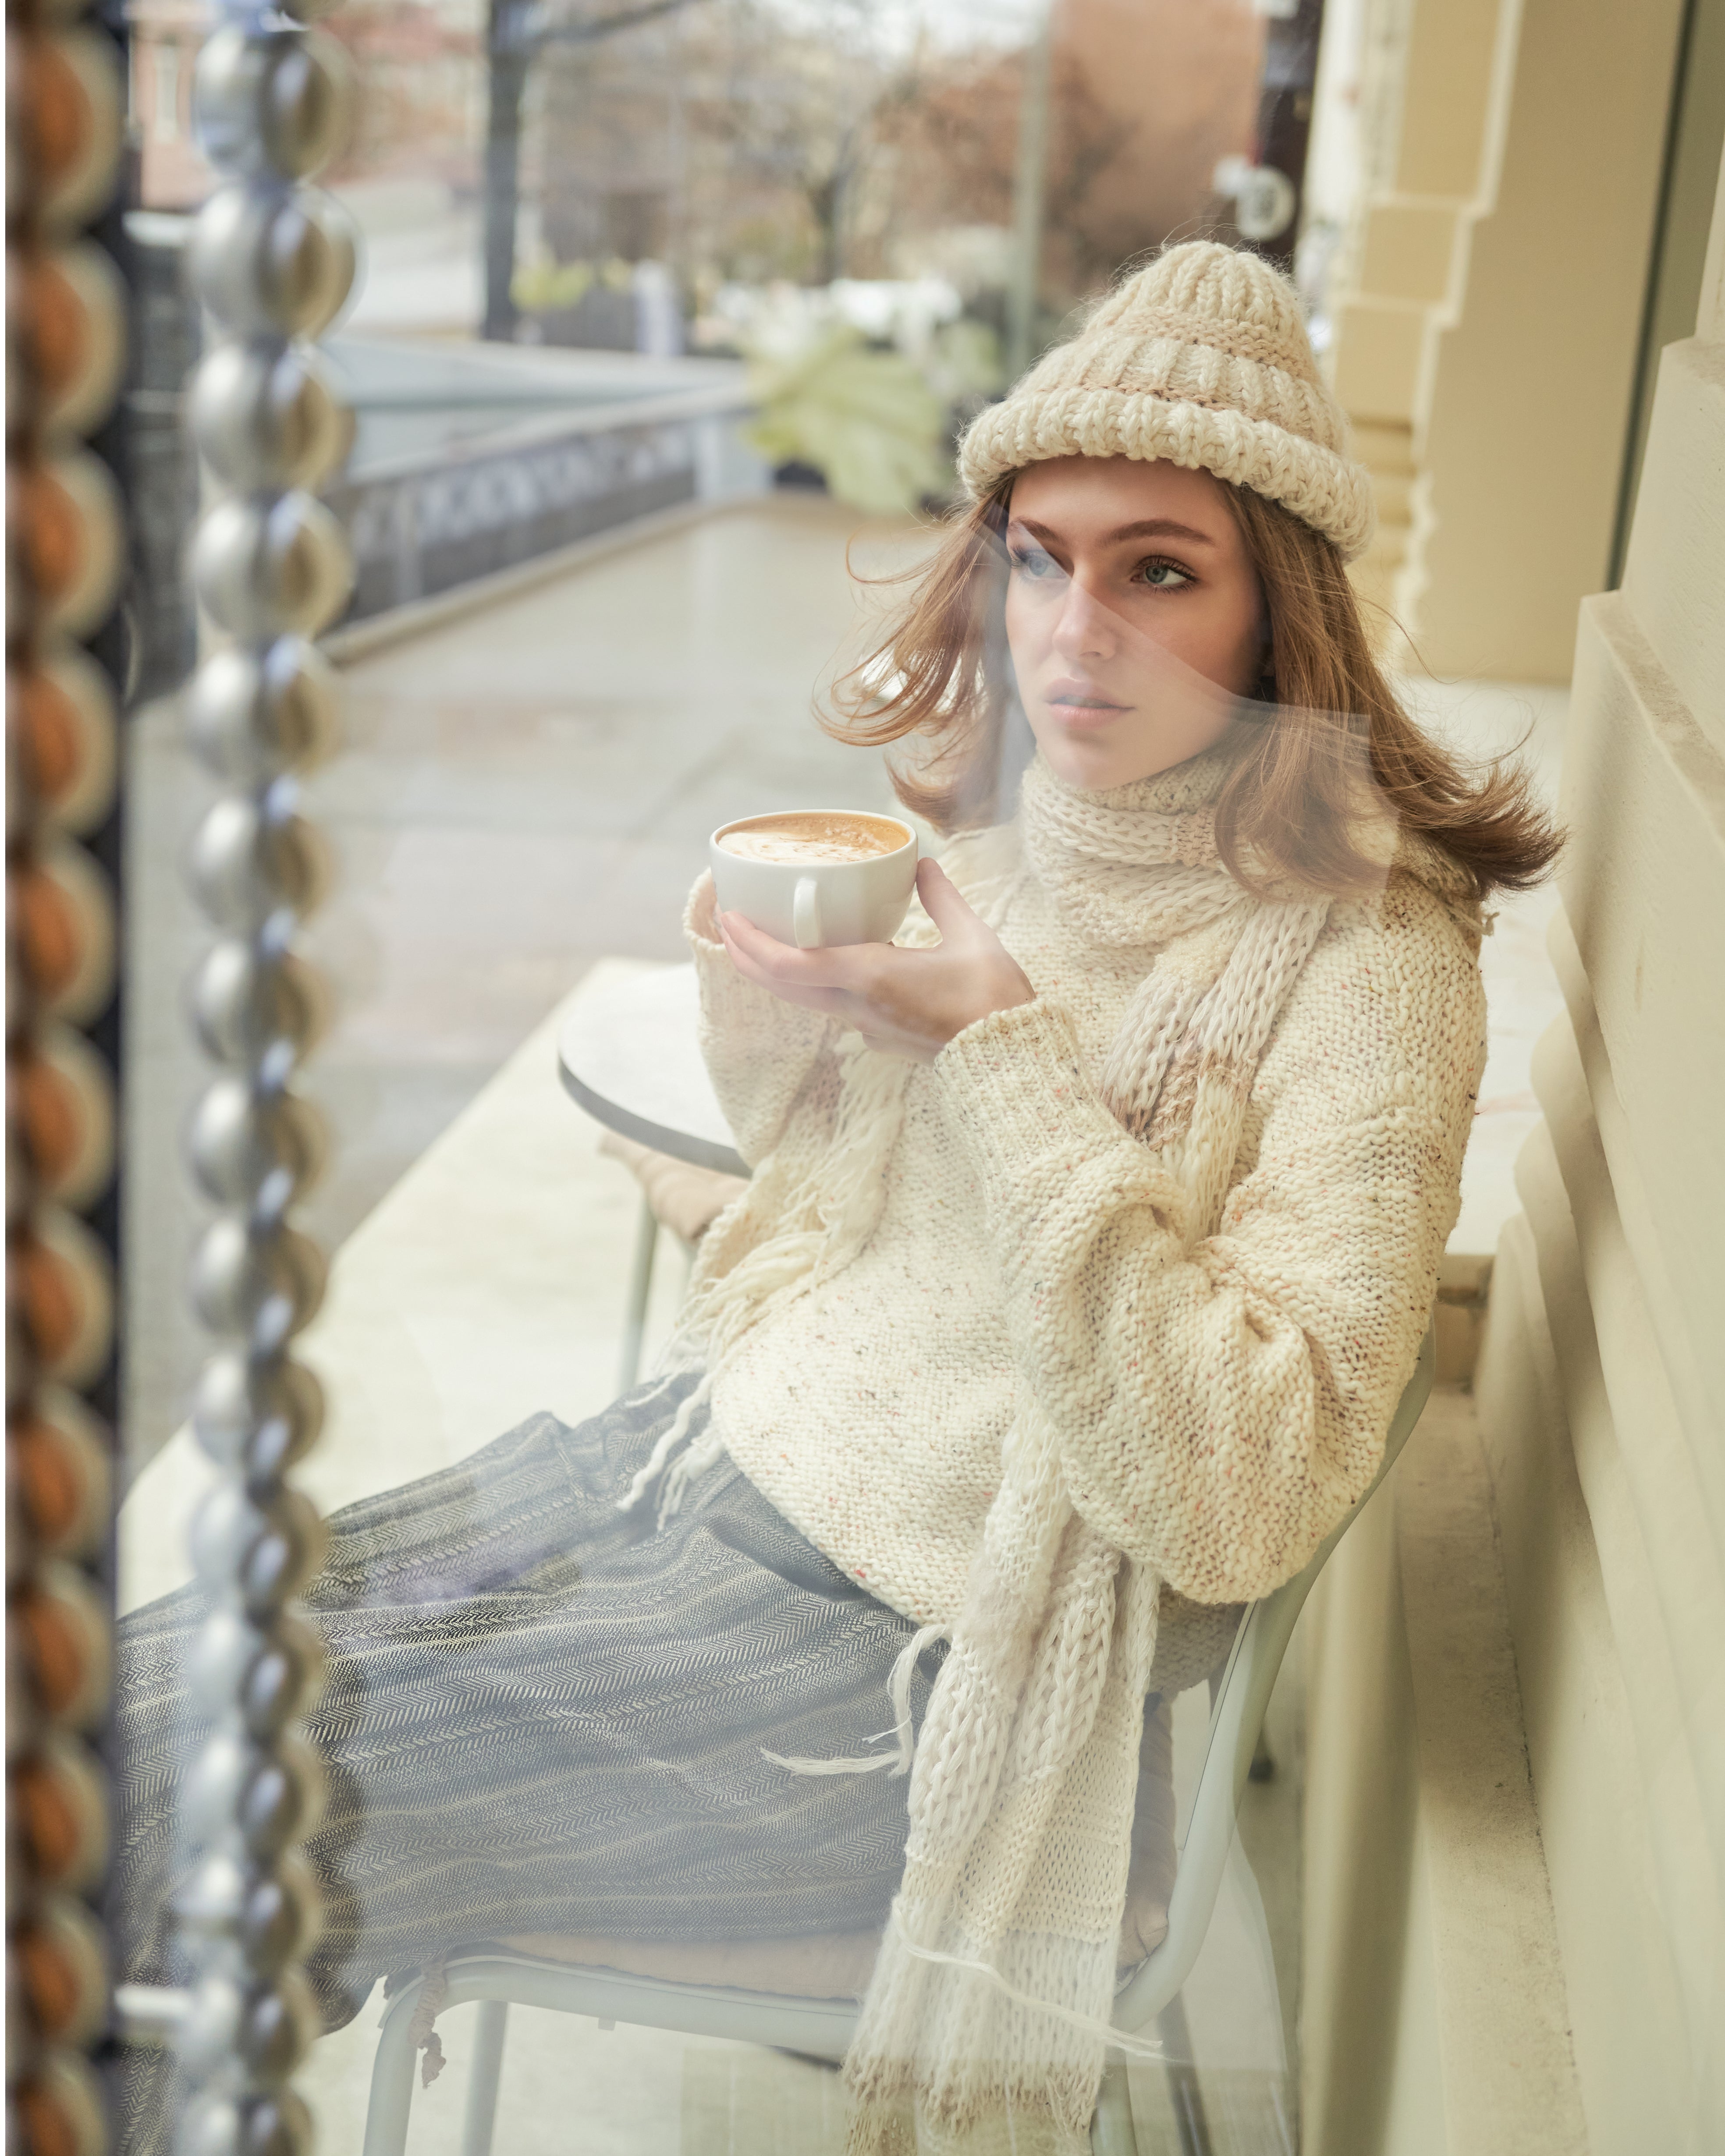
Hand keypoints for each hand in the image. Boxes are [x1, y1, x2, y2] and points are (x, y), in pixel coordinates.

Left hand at [717, 857, 1035, 1061]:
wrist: (1011, 1060)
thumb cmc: (994, 1000)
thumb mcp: (972, 936)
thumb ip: (942, 897)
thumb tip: (922, 863)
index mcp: (871, 977)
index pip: (790, 965)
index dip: (752, 943)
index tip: (729, 918)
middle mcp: (858, 1007)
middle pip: (784, 986)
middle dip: (749, 956)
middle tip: (729, 923)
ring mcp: (867, 1027)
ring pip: (807, 998)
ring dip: (779, 971)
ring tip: (765, 938)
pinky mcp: (881, 1037)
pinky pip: (836, 1007)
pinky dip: (816, 983)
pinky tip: (825, 962)